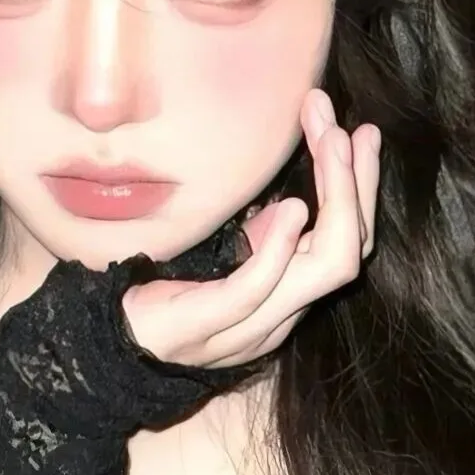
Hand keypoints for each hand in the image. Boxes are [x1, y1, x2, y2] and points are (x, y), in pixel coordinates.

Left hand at [124, 88, 379, 367]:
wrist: (114, 346)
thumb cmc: (167, 292)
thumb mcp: (223, 258)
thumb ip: (261, 238)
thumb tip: (300, 201)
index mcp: (286, 297)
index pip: (348, 241)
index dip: (360, 187)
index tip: (361, 132)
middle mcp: (281, 315)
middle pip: (348, 251)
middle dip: (357, 184)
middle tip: (351, 129)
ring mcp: (249, 327)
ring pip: (323, 268)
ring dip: (335, 198)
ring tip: (332, 145)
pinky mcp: (208, 325)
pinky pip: (255, 289)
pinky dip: (278, 247)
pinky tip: (293, 208)